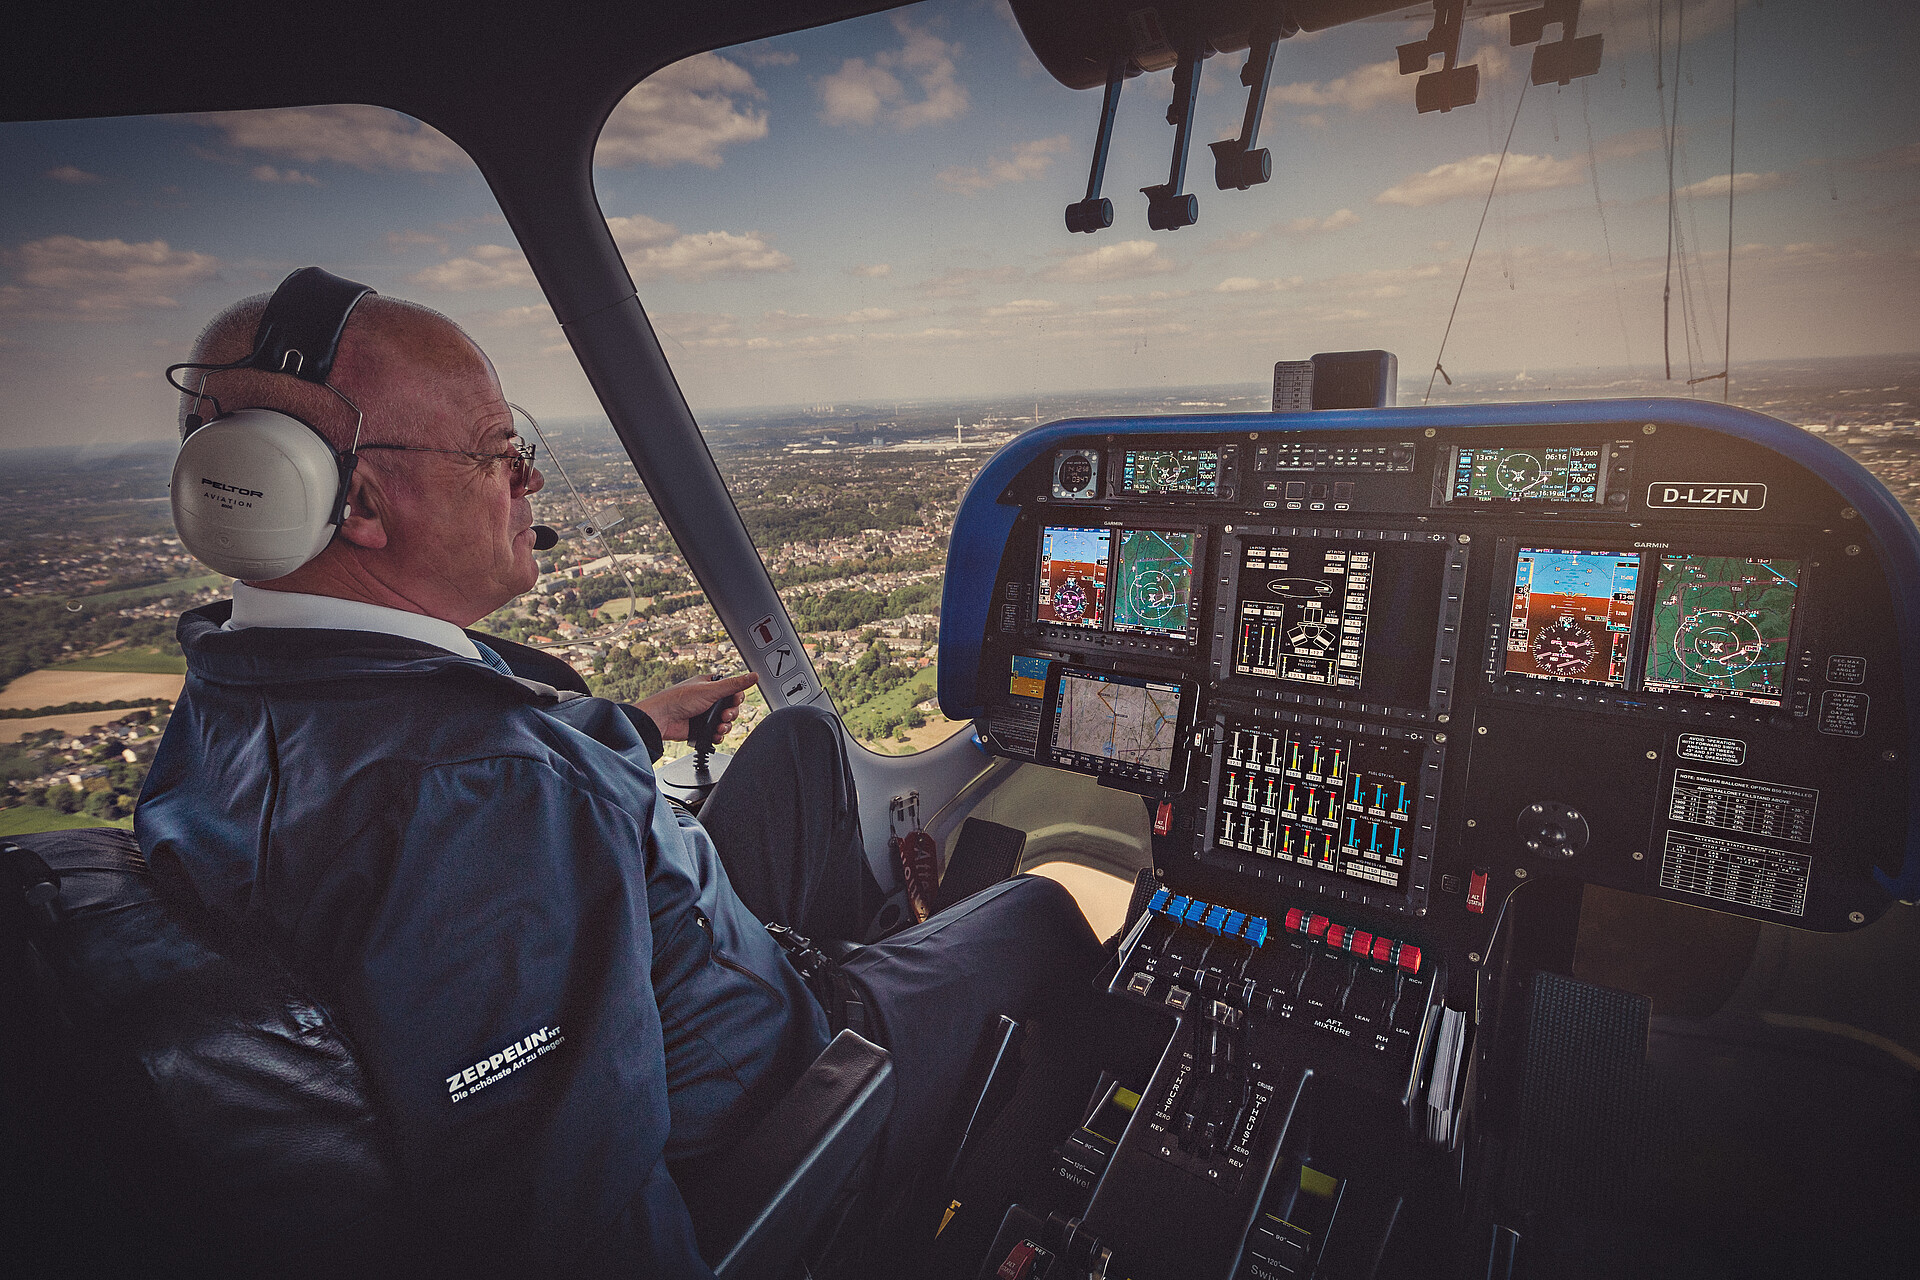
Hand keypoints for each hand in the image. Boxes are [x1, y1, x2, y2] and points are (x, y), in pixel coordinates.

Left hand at [635, 671, 758, 742]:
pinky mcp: (701, 729)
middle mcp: (707, 699)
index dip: (737, 697)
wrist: (662, 719)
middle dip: (731, 713)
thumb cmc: (679, 700)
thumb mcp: (711, 690)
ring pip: (725, 722)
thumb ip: (734, 685)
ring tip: (719, 727)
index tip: (735, 700)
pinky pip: (716, 733)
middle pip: (731, 707)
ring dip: (726, 726)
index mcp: (709, 685)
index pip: (732, 690)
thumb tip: (753, 676)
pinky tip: (715, 735)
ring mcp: (704, 715)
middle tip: (725, 715)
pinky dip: (718, 735)